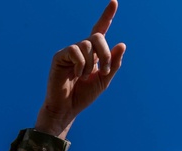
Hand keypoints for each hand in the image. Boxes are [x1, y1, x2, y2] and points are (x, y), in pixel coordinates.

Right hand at [34, 0, 125, 138]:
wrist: (68, 108)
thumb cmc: (84, 95)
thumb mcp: (104, 80)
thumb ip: (113, 64)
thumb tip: (122, 44)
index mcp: (93, 53)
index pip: (100, 30)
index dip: (107, 16)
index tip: (114, 2)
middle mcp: (81, 49)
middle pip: (97, 36)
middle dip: (105, 53)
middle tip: (104, 71)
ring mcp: (70, 51)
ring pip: (86, 44)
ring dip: (91, 64)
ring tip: (84, 77)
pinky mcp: (60, 56)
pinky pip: (75, 51)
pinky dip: (80, 64)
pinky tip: (76, 75)